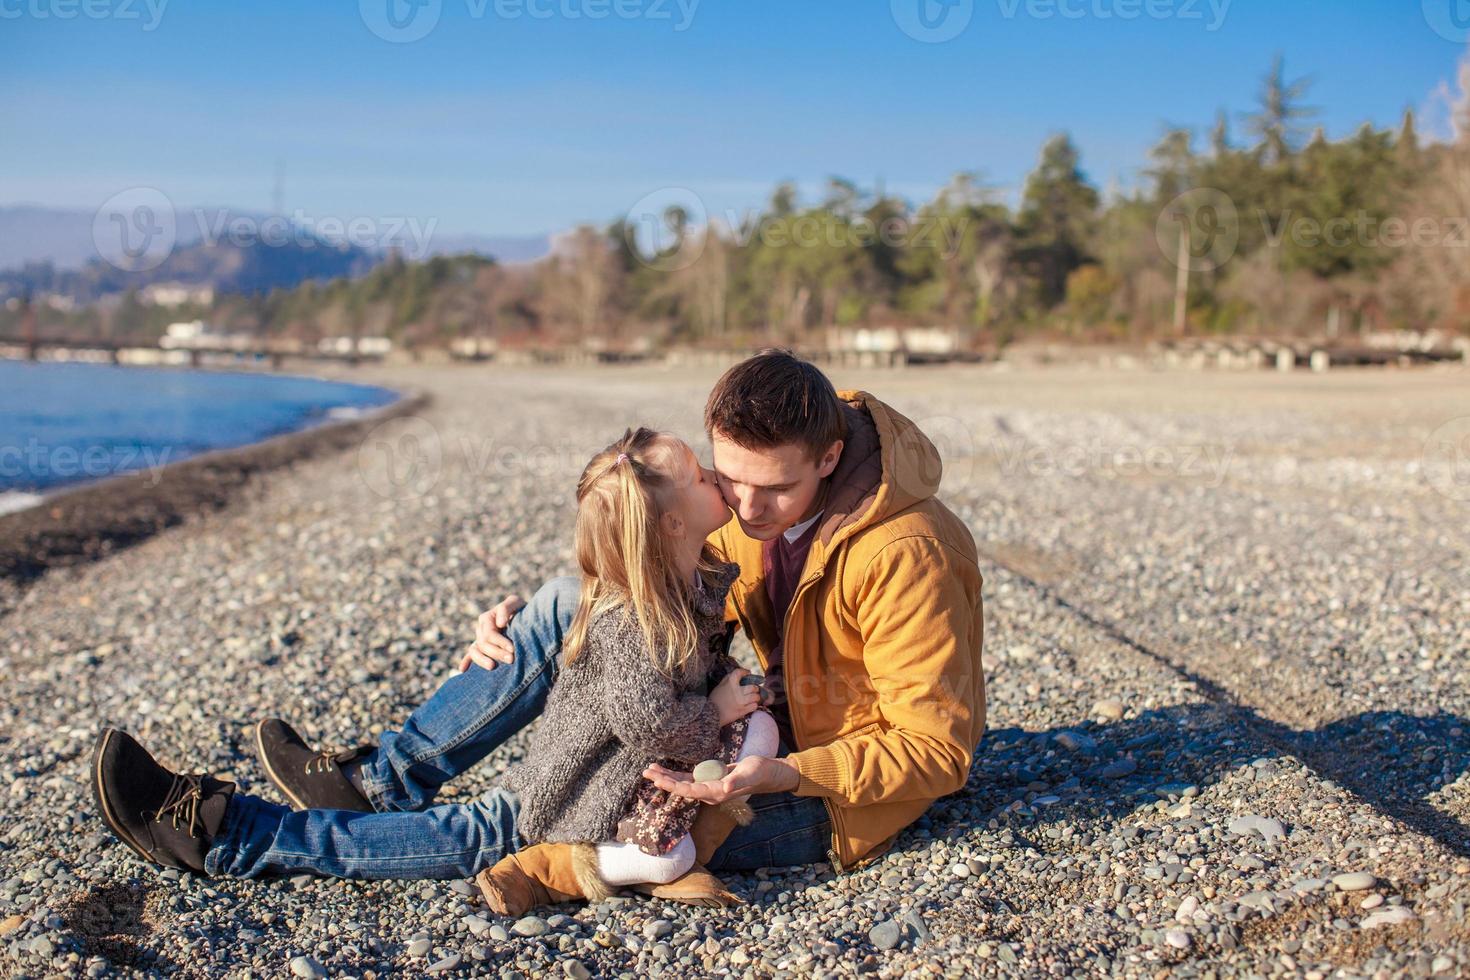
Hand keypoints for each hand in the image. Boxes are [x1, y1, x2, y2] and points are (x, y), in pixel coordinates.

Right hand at [457, 594, 524, 671]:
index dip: (500, 642)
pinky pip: (471, 655)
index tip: (512, 649)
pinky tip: (464, 670)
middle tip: (511, 659)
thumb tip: (500, 623)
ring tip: (492, 666)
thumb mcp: (516, 603)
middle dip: (497, 653)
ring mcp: (480, 639)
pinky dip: (466, 662)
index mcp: (487, 618)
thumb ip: (506, 608)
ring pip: (475, 651)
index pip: (489, 634)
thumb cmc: (521, 610)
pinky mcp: (481, 649)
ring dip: (482, 660)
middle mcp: (481, 629)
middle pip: (483, 644)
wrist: (526, 620)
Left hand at [643, 755, 799, 803]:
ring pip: (682, 783)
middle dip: (663, 781)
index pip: (690, 791)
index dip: (673, 786)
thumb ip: (736, 782)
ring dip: (666, 777)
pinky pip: (689, 779)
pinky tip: (666, 771)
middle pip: (681, 788)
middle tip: (646, 772)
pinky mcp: (709, 780)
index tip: (658, 781)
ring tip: (650, 770)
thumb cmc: (758, 772)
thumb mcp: (748, 774)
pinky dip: (676, 775)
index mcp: (716, 793)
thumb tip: (724, 790)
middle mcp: (709, 793)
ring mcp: (708, 786)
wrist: (766, 773)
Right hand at [709, 668, 760, 726]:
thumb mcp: (719, 686)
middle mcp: (737, 691)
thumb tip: (737, 674)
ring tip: (753, 698)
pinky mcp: (742, 710)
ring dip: (755, 697)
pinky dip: (753, 705)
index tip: (748, 673)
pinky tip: (750, 705)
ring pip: (756, 696)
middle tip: (753, 689)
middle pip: (753, 686)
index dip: (745, 672)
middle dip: (754, 687)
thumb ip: (727, 679)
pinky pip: (754, 706)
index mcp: (730, 683)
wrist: (710, 714)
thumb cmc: (714, 699)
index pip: (740, 672)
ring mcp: (741, 701)